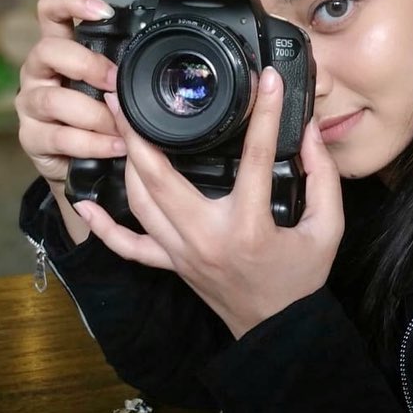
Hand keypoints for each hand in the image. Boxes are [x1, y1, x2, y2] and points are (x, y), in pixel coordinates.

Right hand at [15, 0, 123, 184]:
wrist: (82, 166)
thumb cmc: (97, 117)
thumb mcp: (108, 87)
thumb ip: (118, 68)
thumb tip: (149, 52)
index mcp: (58, 51)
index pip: (50, 13)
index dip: (72, 3)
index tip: (104, 12)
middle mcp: (38, 72)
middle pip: (48, 51)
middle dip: (87, 65)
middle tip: (115, 82)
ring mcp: (30, 105)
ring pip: (54, 100)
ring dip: (95, 114)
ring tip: (121, 128)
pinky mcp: (30, 138)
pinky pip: (60, 137)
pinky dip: (94, 143)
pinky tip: (115, 146)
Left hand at [73, 67, 344, 338]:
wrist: (279, 330)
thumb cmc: (301, 279)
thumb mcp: (328, 229)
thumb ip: (323, 178)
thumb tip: (310, 132)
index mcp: (249, 225)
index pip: (257, 157)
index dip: (266, 115)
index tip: (268, 82)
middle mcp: (206, 236)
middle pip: (161, 177)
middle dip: (139, 132)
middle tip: (124, 95)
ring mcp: (181, 251)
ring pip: (139, 201)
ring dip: (124, 161)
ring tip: (114, 125)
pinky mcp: (171, 263)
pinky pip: (128, 246)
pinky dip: (103, 226)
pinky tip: (84, 204)